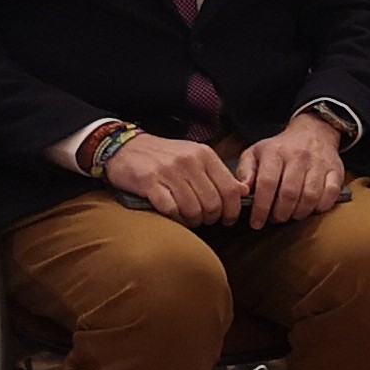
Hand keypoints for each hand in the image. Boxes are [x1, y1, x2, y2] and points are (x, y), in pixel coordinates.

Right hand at [107, 133, 246, 225]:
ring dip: (192, 221)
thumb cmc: (163, 156)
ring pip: (193, 210)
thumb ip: (217, 173)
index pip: (230, 189)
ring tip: (188, 219)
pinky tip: (173, 216)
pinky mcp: (149, 183)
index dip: (232, 210)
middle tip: (204, 220)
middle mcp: (189, 161)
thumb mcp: (193, 156)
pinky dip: (175, 219)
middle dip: (211, 218)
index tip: (227, 220)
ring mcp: (168, 172)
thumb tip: (243, 191)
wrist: (125, 147)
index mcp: (204, 154)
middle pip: (213, 204)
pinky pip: (171, 210)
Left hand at [234, 113, 348, 227]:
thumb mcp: (255, 153)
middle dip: (280, 214)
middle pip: (289, 193)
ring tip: (291, 215)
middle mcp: (298, 156)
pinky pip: (331, 194)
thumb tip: (243, 192)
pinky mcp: (335, 170)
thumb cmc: (280, 148)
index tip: (256, 223)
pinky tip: (311, 208)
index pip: (267, 183)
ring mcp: (319, 163)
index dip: (261, 207)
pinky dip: (321, 207)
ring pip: (310, 196)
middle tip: (275, 219)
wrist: (313, 132)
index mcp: (275, 152)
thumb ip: (245, 171)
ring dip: (299, 213)